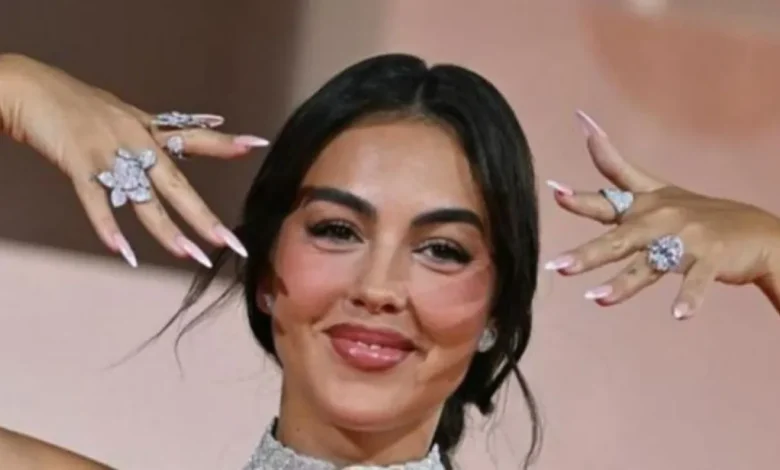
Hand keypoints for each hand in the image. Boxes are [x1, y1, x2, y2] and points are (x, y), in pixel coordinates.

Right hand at [0, 54, 267, 266]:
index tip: (257, 145)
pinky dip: (108, 227)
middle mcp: (136, 141)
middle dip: (203, 217)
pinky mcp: (78, 162)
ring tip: (189, 255)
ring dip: (166, 230)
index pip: (194, 137)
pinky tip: (123, 252)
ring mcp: (108, 152)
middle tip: (230, 242)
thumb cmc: (78, 106)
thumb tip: (189, 132)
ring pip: (143, 199)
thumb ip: (156, 131)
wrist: (30, 88)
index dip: (224, 142)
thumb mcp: (124, 116)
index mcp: (148, 130)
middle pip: (176, 184)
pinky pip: (96, 201)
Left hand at [543, 110, 779, 318]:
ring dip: (624, 284)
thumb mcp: (655, 189)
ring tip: (598, 299)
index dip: (581, 197)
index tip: (554, 192)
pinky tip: (679, 315)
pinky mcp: (711, 259)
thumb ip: (616, 167)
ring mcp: (687, 240)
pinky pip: (696, 281)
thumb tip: (583, 123)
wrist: (756, 231)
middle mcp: (661, 220)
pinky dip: (688, 298)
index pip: (608, 198)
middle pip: (620, 239)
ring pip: (650, 264)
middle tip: (558, 267)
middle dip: (588, 254)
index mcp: (645, 205)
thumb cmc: (695, 213)